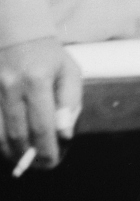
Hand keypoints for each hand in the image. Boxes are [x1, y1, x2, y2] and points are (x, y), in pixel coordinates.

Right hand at [0, 38, 81, 168]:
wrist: (17, 34)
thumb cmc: (49, 56)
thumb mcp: (69, 73)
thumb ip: (70, 103)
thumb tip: (66, 134)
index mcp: (37, 80)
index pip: (42, 125)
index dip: (47, 149)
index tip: (53, 162)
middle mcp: (11, 86)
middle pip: (17, 134)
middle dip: (29, 156)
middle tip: (39, 166)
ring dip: (11, 152)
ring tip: (24, 160)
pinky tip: (9, 146)